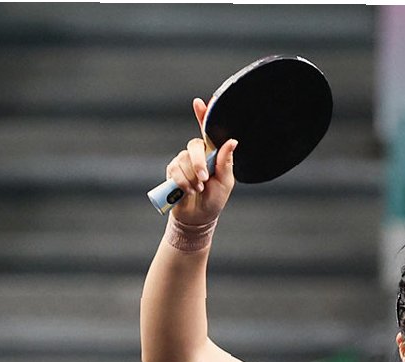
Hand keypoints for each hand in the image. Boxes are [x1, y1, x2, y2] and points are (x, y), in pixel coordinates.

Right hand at [165, 97, 237, 226]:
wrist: (198, 217)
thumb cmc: (215, 198)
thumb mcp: (226, 182)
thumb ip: (226, 162)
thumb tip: (233, 141)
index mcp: (212, 153)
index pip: (207, 130)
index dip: (203, 115)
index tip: (199, 102)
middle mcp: (196, 154)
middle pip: (194, 146)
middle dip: (198, 164)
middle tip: (204, 179)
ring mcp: (182, 161)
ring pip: (184, 161)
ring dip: (191, 179)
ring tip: (197, 190)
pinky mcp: (172, 171)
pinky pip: (174, 171)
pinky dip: (182, 183)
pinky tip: (187, 191)